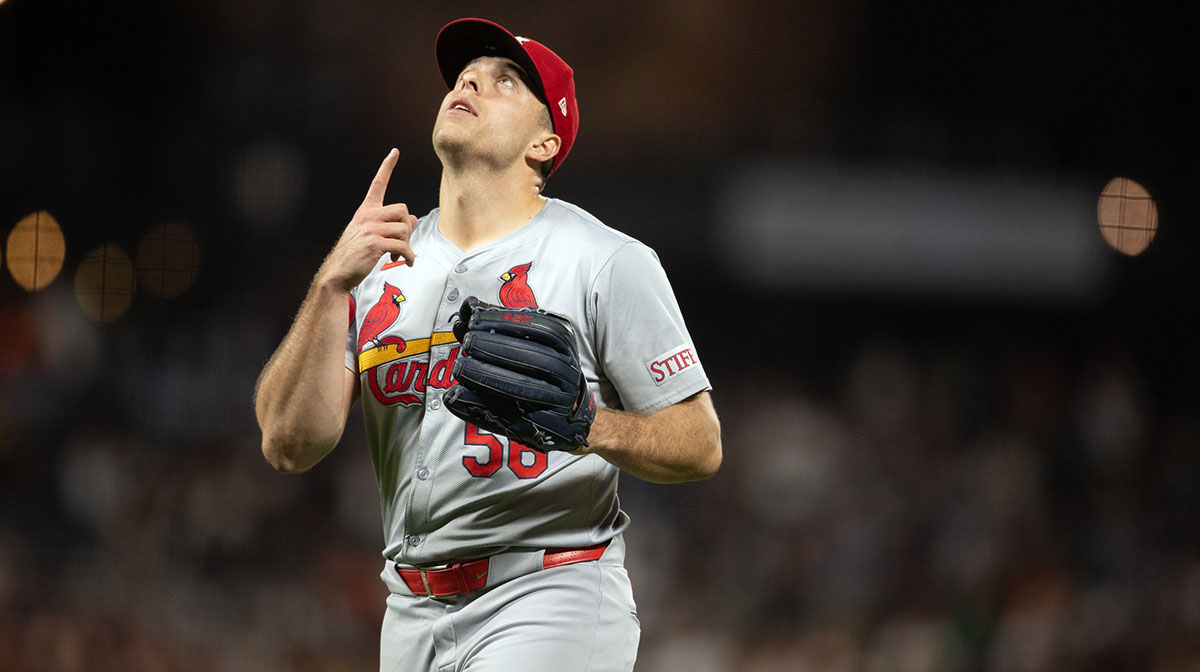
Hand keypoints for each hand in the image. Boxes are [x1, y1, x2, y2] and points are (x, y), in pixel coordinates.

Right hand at [317, 149, 418, 291]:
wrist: (337, 272)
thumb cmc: (354, 254)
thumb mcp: (370, 234)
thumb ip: (389, 224)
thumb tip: (413, 218)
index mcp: (365, 211)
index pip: (378, 183)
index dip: (387, 166)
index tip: (395, 152)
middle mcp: (368, 216)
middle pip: (403, 209)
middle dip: (408, 227)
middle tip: (402, 241)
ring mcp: (371, 229)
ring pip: (405, 228)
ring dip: (407, 244)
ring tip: (398, 254)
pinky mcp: (375, 244)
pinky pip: (403, 246)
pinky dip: (409, 256)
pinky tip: (407, 261)